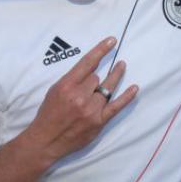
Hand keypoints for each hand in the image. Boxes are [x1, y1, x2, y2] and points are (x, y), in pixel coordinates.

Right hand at [24, 37, 137, 164]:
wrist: (46, 140)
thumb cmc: (49, 113)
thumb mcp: (55, 90)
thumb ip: (72, 79)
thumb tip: (91, 68)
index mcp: (66, 85)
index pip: (88, 63)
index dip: (101, 50)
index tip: (112, 41)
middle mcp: (79, 96)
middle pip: (96, 78)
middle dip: (94, 79)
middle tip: (89, 86)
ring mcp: (90, 109)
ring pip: (106, 88)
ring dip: (112, 79)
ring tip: (121, 66)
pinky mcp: (98, 121)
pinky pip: (116, 106)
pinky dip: (127, 97)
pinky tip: (134, 88)